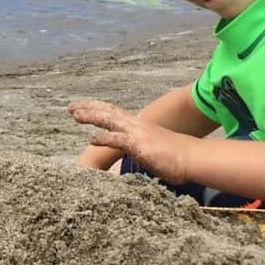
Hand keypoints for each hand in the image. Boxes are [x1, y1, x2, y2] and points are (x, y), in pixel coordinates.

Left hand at [68, 99, 191, 183]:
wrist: (192, 157)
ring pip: (110, 120)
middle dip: (89, 108)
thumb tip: (138, 156)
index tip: (82, 108)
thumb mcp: (153, 151)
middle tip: (71, 107)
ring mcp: (138, 134)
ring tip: (75, 115)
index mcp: (138, 126)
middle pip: (108, 112)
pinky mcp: (140, 145)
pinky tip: (91, 139)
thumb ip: (141, 151)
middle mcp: (136, 125)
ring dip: (92, 117)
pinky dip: (104, 138)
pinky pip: (118, 140)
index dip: (98, 109)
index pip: (114, 113)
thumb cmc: (176, 157)